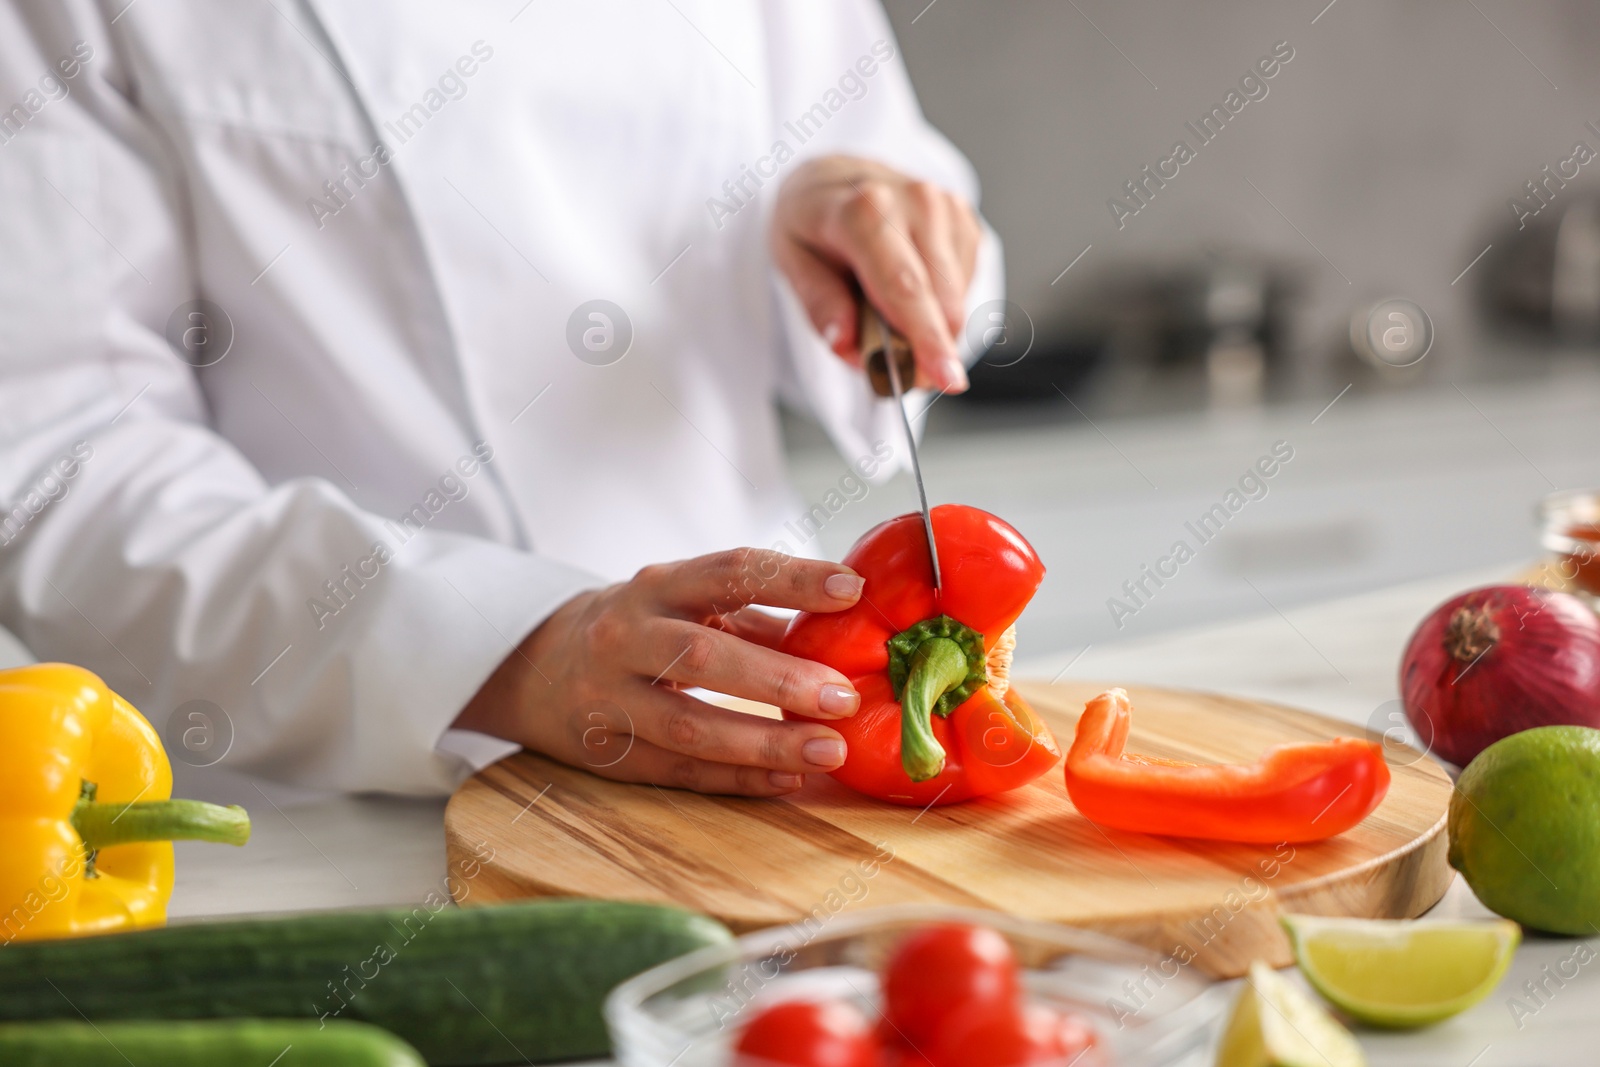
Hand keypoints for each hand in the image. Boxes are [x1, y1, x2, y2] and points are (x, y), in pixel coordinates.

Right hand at [454, 549, 865, 796]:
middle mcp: (626, 637)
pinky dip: (739, 778)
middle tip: (844, 697)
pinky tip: (789, 780)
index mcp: (657, 586)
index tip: (851, 590)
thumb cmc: (640, 628)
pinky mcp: (609, 752)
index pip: (728, 571)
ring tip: (830, 749)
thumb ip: (760, 616)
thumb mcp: (686, 603)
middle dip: (779, 678)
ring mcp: (610, 699)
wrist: (536, 666)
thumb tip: (848, 630)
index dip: (790, 578)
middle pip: (703, 656)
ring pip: (690, 726)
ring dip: (766, 741)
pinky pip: (681, 771)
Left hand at [772, 155, 981, 393]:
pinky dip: (941, 303)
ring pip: (957, 298)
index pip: (904, 287)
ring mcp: (945, 206)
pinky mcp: (964, 217)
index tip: (946, 379)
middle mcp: (914, 201)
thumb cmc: (814, 220)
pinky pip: (965, 284)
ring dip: (933, 327)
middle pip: (939, 298)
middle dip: (932, 349)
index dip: (926, 338)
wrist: (835, 175)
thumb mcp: (791, 260)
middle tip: (909, 377)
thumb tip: (848, 344)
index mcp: (864, 210)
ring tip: (892, 320)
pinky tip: (912, 290)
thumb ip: (819, 304)